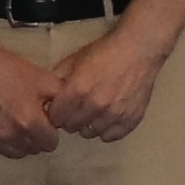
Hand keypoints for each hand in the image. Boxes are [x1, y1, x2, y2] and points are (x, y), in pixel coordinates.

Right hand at [0, 40, 63, 159]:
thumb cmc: (10, 71)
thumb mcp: (45, 80)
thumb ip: (62, 100)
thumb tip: (68, 116)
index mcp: (29, 122)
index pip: (50, 144)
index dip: (51, 131)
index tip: (46, 121)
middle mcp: (9, 136)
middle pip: (34, 150)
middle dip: (36, 137)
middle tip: (31, 119)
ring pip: (15, 152)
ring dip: (20, 142)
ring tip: (16, 122)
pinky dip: (1, 141)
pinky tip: (0, 123)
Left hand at [48, 24, 161, 144]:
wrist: (139, 49)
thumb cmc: (105, 52)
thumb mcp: (75, 59)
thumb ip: (58, 79)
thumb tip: (45, 97)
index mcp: (78, 89)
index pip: (56, 117)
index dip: (56, 112)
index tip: (61, 107)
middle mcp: (95, 105)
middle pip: (71, 127)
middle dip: (70, 118)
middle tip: (77, 108)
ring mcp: (115, 114)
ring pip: (90, 133)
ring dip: (88, 124)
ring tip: (94, 111)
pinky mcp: (131, 119)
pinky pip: (111, 136)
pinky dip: (106, 129)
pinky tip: (107, 118)